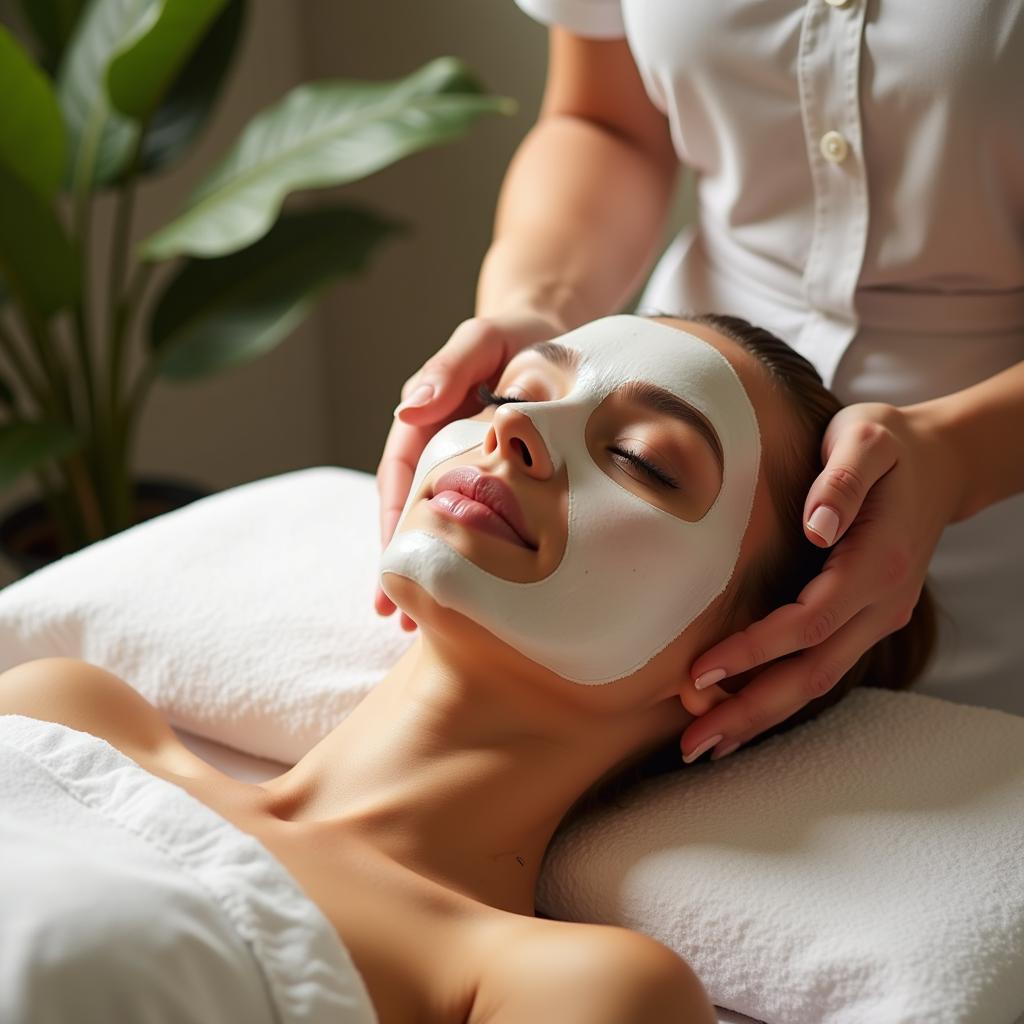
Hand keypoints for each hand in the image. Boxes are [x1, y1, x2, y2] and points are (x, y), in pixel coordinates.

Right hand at [375, 311, 566, 629]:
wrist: (549, 335)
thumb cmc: (515, 335)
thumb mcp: (481, 339)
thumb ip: (447, 369)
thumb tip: (408, 407)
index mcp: (425, 420)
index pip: (401, 478)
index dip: (394, 523)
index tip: (391, 567)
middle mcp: (435, 447)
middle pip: (409, 512)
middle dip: (400, 564)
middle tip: (395, 616)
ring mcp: (460, 466)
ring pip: (437, 524)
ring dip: (427, 570)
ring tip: (414, 627)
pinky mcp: (489, 478)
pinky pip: (472, 521)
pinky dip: (465, 557)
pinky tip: (470, 593)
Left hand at [678, 400, 965, 762]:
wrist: (940, 462)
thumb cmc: (890, 445)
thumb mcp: (866, 439)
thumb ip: (842, 480)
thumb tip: (817, 526)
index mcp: (876, 562)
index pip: (808, 622)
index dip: (754, 650)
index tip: (700, 669)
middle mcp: (882, 602)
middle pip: (813, 672)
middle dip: (751, 709)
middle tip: (693, 741)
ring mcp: (878, 616)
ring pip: (819, 680)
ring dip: (763, 715)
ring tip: (708, 742)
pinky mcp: (867, 619)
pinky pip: (823, 666)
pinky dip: (783, 694)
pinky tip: (744, 712)